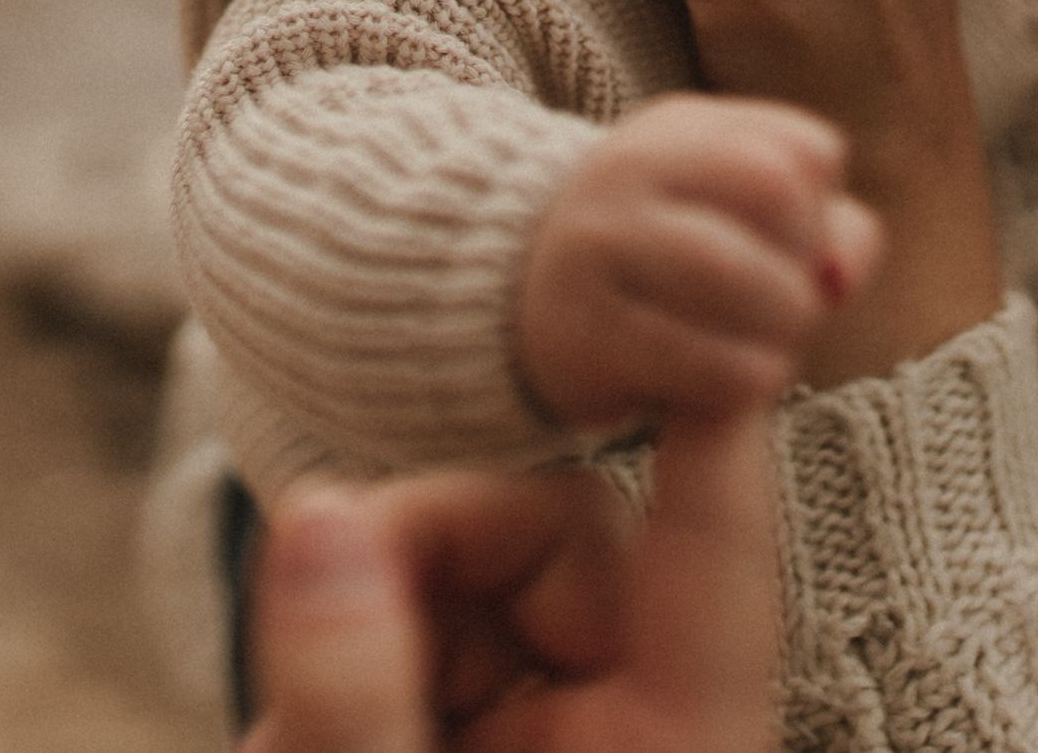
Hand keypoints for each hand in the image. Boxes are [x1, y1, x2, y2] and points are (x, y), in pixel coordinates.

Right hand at [242, 409, 780, 752]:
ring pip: (475, 564)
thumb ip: (352, 684)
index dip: (719, 428)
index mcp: (679, 745)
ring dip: (377, 607)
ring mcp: (562, 726)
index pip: (713, 550)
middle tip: (317, 628)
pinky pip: (429, 619)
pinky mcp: (490, 727)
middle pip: (555, 530)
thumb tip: (322, 511)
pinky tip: (323, 725)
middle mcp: (636, 721)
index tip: (729, 327)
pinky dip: (364, 642)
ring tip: (308, 732)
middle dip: (428, 543)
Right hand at [515, 95, 879, 434]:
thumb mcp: (731, 214)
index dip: (824, 213)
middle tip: (788, 305)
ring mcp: (598, 243)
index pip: (807, 151)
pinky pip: (700, 356)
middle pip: (776, 187)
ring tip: (773, 347)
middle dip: (804, 260)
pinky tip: (744, 381)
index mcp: (678, 128)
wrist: (517, 304)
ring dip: (783, 322)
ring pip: (737, 268)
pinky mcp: (582, 330)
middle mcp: (630, 168)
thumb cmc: (661, 260)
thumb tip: (839, 279)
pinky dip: (747, 376)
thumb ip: (825, 229)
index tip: (791, 254)